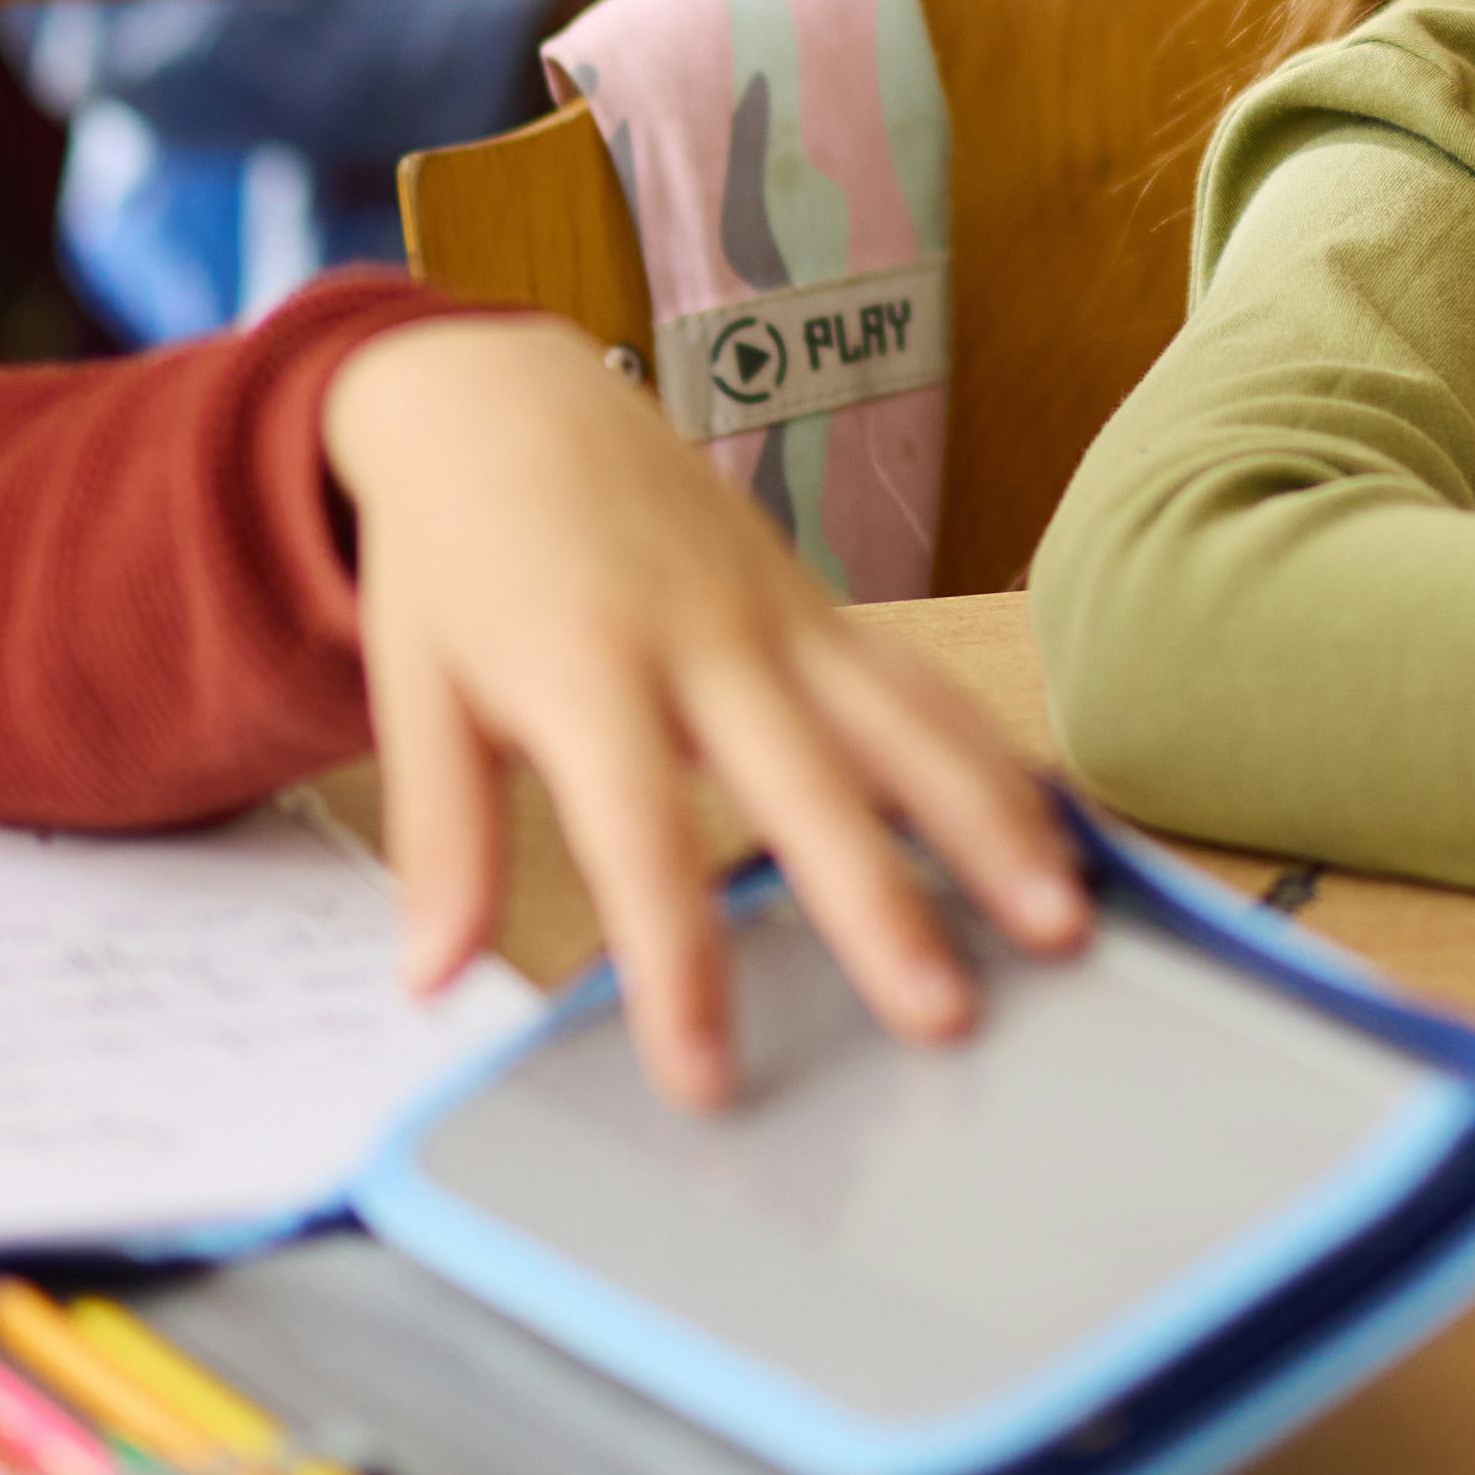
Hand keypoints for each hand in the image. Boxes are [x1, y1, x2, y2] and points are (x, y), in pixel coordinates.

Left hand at [316, 321, 1091, 1108]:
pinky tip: (1054, 835)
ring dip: (988, 826)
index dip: (678, 963)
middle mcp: (702, 640)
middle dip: (883, 906)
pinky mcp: (819, 607)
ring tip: (1060, 927)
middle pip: (809, 786)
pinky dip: (991, 760)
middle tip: (944, 1015)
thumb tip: (431, 981)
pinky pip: (920, 686)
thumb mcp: (414, 685)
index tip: (708, 1077)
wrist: (508, 397)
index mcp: (585, 669)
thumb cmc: (457, 554)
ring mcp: (778, 616)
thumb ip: (441, 836)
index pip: (641, 838)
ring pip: (903, 725)